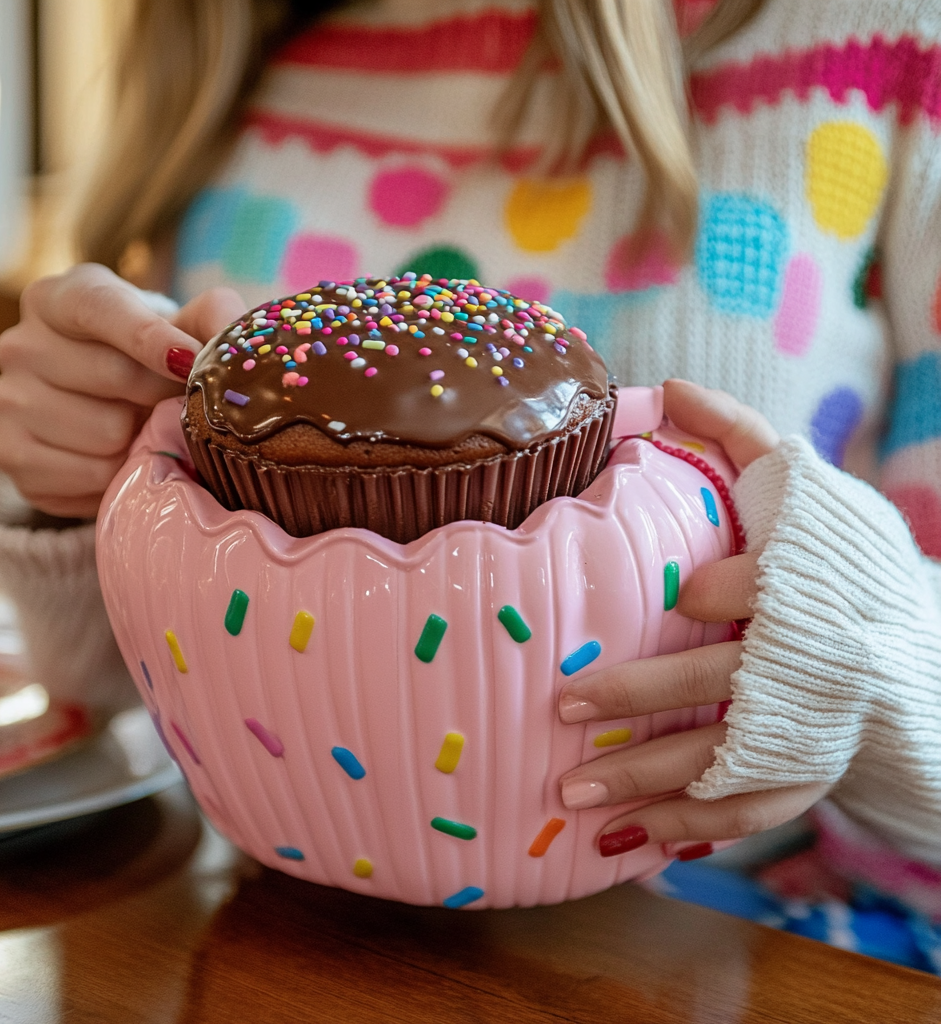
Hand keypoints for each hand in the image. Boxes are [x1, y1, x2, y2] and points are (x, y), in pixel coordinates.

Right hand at [0, 263, 245, 517]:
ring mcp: (7, 400)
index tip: (190, 360)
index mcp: (58, 298)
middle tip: (177, 402)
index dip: (149, 336)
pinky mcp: (10, 455)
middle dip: (160, 394)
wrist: (114, 413)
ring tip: (147, 429)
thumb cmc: (155, 362)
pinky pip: (90, 475)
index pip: (99, 308)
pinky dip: (121, 473)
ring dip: (143, 438)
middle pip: (112, 374)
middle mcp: (19, 344)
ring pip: (105, 431)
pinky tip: (125, 458)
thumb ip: (215, 319)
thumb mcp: (185, 327)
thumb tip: (232, 341)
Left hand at [558, 380, 830, 859]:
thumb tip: (670, 385)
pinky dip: (690, 826)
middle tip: (563, 708)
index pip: (753, 589)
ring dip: (643, 780)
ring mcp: (803, 728)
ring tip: (569, 792)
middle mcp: (803, 665)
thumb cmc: (844, 564)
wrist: (917, 649)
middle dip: (639, 698)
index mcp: (803, 592)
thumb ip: (741, 437)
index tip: (677, 597)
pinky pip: (746, 811)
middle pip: (715, 681)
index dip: (715, 592)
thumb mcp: (808, 490)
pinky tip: (633, 839)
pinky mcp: (803, 771)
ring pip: (718, 760)